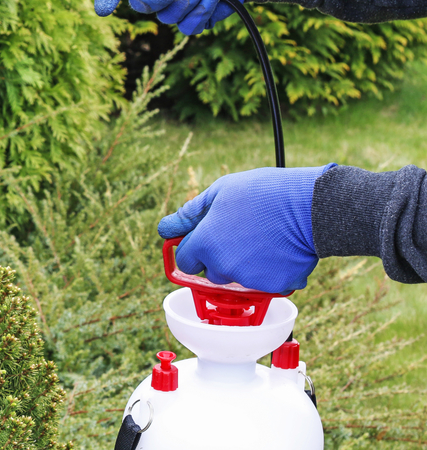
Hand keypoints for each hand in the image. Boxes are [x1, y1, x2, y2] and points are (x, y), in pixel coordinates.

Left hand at [158, 165, 336, 292]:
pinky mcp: (276, 286)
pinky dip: (270, 270)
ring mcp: (250, 280)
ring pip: (238, 278)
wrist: (311, 206)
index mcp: (206, 244)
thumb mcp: (219, 192)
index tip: (205, 239)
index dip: (195, 249)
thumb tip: (165, 229)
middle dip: (219, 258)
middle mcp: (224, 267)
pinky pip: (266, 282)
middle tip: (239, 234)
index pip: (186, 261)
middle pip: (212, 273)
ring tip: (262, 237)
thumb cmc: (263, 193)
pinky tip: (279, 248)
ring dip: (244, 265)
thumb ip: (189, 214)